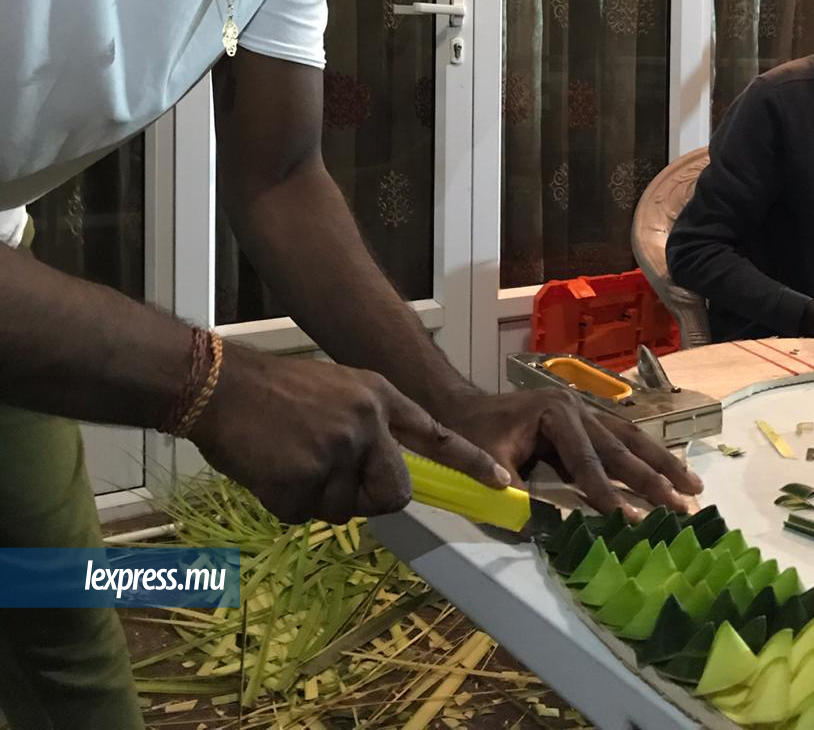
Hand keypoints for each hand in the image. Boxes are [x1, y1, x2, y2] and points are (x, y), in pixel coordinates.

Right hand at [190, 345, 509, 524]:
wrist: (222, 387)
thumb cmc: (275, 391)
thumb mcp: (337, 390)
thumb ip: (367, 426)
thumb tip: (382, 475)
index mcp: (377, 396)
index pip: (434, 433)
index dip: (470, 462)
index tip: (500, 484)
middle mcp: (367, 423)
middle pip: (396, 492)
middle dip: (369, 498)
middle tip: (331, 480)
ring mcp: (338, 453)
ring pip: (345, 509)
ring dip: (318, 498)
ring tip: (289, 460)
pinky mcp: (305, 481)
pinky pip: (306, 516)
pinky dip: (286, 503)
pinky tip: (270, 470)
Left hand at [439, 389, 703, 517]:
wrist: (462, 406)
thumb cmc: (473, 434)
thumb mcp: (488, 465)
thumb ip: (517, 497)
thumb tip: (548, 532)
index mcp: (554, 413)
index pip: (586, 459)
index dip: (607, 492)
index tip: (630, 519)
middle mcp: (576, 406)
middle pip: (620, 445)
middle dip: (653, 478)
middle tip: (683, 506)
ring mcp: (584, 409)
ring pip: (631, 437)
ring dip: (663, 463)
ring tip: (694, 487)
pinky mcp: (586, 418)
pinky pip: (623, 436)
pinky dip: (648, 455)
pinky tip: (670, 471)